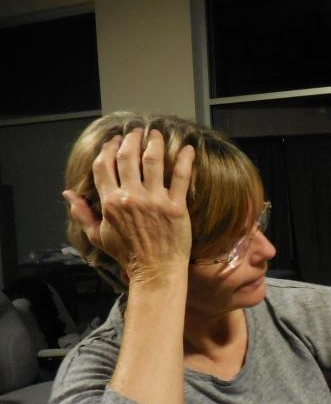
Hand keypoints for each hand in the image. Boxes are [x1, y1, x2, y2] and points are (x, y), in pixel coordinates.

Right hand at [63, 129, 194, 284]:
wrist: (155, 271)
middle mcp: (131, 197)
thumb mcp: (98, 236)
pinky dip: (185, 160)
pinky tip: (189, 149)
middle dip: (131, 140)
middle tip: (137, 132)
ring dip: (155, 143)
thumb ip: (81, 214)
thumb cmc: (127, 256)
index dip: (108, 149)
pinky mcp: (176, 207)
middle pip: (127, 157)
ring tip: (157, 135)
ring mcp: (155, 201)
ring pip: (153, 161)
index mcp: (110, 203)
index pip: (103, 166)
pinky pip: (181, 177)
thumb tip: (67, 193)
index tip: (114, 140)